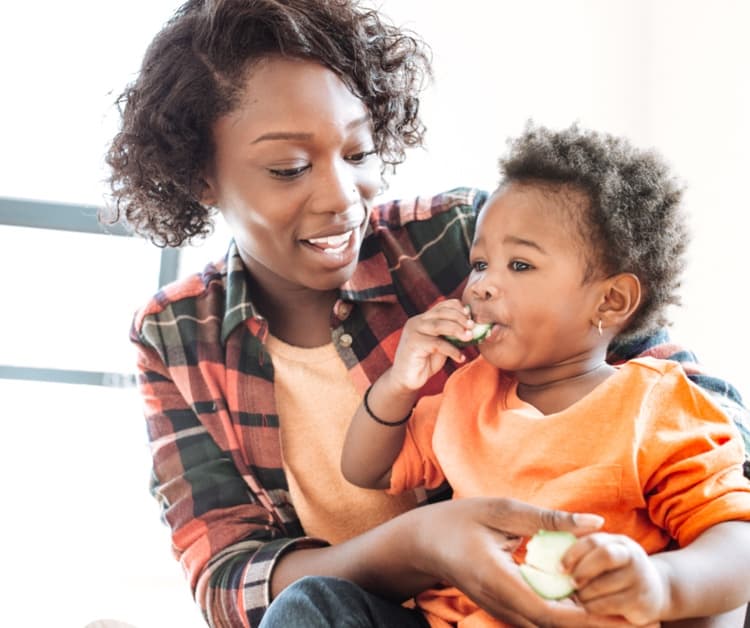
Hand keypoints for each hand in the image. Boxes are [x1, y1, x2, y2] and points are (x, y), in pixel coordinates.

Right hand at [389, 299, 472, 390]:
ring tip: (469, 337)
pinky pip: (437, 344)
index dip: (457, 308)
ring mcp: (413, 332)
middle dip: (459, 318)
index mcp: (423, 319)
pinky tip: (461, 357)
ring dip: (457, 330)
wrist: (406, 379)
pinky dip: (451, 350)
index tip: (470, 315)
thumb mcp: (441, 345)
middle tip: (472, 326)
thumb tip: (471, 328)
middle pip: (440, 313)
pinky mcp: (413, 344)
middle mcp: (417, 322)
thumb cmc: (425, 362)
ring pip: (438, 325)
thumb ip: (451, 335)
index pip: (441, 306)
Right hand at [411, 497, 637, 626]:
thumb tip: (595, 524)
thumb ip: (547, 519)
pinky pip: (539, 618)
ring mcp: (501, 610)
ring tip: (624, 617)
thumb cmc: (457, 520)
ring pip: (548, 627)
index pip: (552, 613)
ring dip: (584, 622)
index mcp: (500, 580)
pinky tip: (588, 604)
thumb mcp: (500, 510)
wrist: (421, 544)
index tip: (624, 616)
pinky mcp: (503, 608)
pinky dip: (567, 615)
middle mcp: (502, 605)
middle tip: (639, 623)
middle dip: (597, 626)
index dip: (590, 619)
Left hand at [563, 532, 669, 625]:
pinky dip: (594, 607)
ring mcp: (640, 579)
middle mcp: (633, 556)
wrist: (657, 590)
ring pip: (604, 584)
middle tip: (570, 582)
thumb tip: (550, 547)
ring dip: (585, 593)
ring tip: (579, 596)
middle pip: (605, 556)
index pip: (594, 540)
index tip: (559, 567)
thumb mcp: (608, 553)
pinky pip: (609, 605)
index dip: (573, 553)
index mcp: (620, 542)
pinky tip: (590, 606)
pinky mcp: (641, 602)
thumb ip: (586, 550)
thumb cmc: (620, 570)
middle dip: (582, 569)